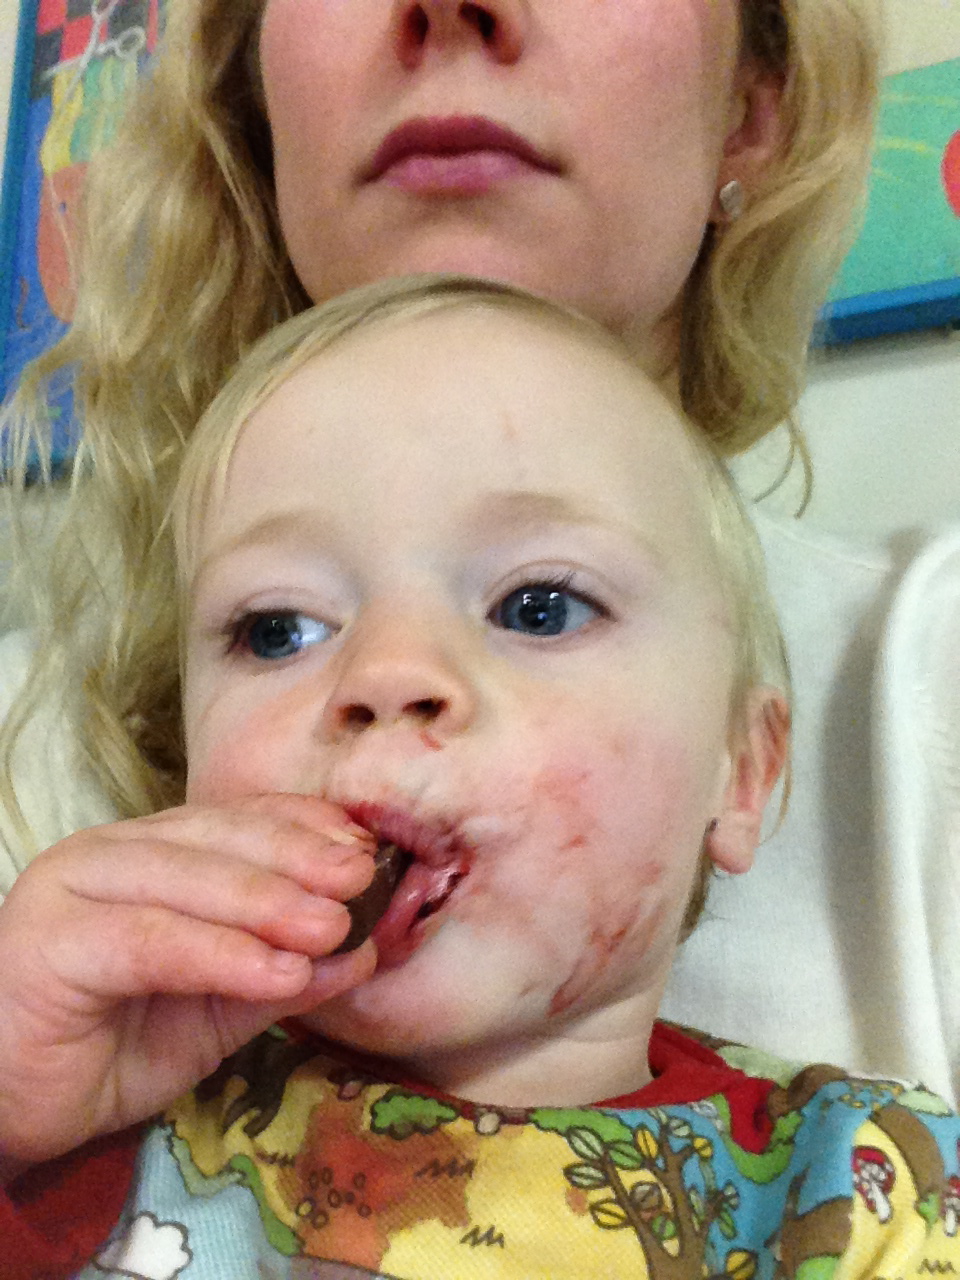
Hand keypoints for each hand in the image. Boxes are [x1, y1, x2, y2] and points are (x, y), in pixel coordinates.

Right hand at [0, 793, 375, 1177]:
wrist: (11, 1106)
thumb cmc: (112, 1047)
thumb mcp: (219, 1006)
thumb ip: (285, 971)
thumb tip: (365, 950)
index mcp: (149, 851)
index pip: (237, 820)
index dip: (304, 829)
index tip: (366, 851)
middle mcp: (110, 853)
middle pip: (218, 838)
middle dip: (298, 858)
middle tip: (362, 882)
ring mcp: (73, 887)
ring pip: (187, 880)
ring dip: (268, 902)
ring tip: (332, 928)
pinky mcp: (50, 940)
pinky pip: (152, 941)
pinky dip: (222, 954)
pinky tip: (278, 973)